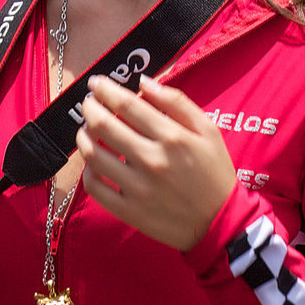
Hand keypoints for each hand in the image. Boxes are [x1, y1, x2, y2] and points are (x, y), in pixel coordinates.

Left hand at [75, 74, 236, 250]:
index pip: (126, 104)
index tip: (97, 82)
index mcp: (172, 137)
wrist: (221, 223)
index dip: (106, 89)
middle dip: (89, 107)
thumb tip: (144, 82)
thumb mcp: (208, 131)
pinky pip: (95, 188)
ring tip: (86, 129)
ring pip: (93, 155)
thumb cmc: (215, 174)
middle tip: (88, 102)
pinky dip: (87, 171)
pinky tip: (93, 163)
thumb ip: (177, 102)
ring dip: (83, 136)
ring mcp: (138, 188)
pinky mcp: (129, 211)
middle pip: (103, 125)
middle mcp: (152, 160)